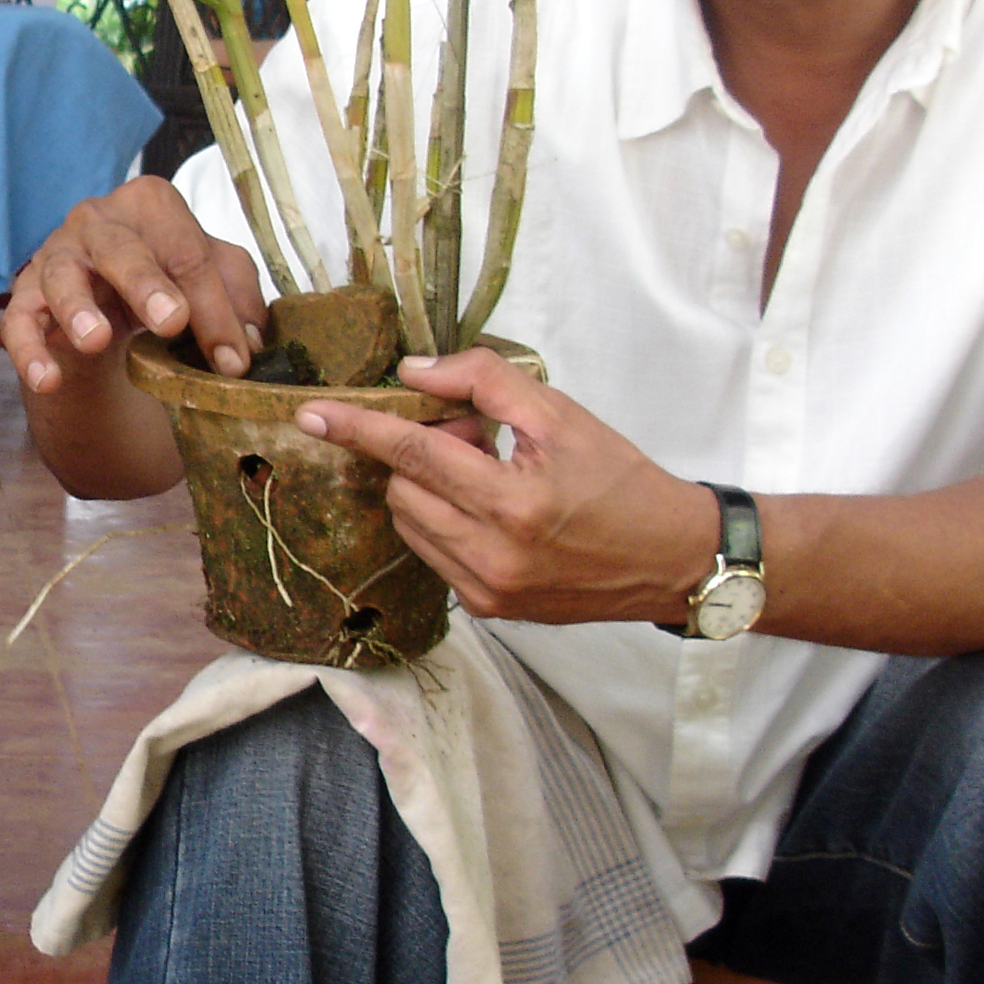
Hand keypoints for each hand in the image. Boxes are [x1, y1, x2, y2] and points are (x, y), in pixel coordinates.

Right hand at [3, 176, 266, 394]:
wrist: (106, 293)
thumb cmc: (164, 274)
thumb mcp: (211, 277)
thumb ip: (237, 302)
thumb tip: (246, 347)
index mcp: (151, 204)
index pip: (188, 251)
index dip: (214, 308)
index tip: (234, 360)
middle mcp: (98, 220)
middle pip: (122, 248)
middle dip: (147, 284)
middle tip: (171, 320)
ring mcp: (56, 255)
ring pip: (62, 276)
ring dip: (78, 308)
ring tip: (96, 341)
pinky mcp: (25, 296)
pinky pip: (18, 321)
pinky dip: (29, 351)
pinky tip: (47, 379)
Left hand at [294, 349, 715, 623]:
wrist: (671, 558)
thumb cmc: (622, 480)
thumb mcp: (562, 414)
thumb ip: (485, 383)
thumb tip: (415, 373)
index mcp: (514, 503)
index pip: (414, 456)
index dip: (360, 429)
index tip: (311, 415)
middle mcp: (493, 556)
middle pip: (404, 491)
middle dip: (422, 456)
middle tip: (479, 442)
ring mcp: (487, 591)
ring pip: (411, 524)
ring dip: (429, 491)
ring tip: (492, 478)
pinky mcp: (489, 610)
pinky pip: (433, 554)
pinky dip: (445, 523)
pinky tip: (492, 513)